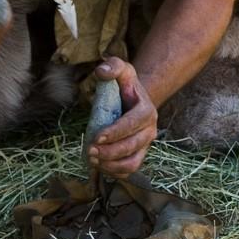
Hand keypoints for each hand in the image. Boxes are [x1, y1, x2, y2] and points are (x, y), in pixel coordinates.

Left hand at [88, 58, 157, 177]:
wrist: (133, 101)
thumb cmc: (125, 86)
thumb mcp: (122, 70)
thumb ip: (113, 66)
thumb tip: (101, 71)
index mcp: (146, 110)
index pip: (133, 124)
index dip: (116, 132)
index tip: (97, 137)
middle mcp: (149, 130)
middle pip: (132, 146)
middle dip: (110, 152)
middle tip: (89, 151)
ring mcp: (145, 145)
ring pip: (133, 163)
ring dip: (112, 165)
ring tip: (93, 160)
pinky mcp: (138, 155)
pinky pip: (129, 170)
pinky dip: (114, 172)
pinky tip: (99, 166)